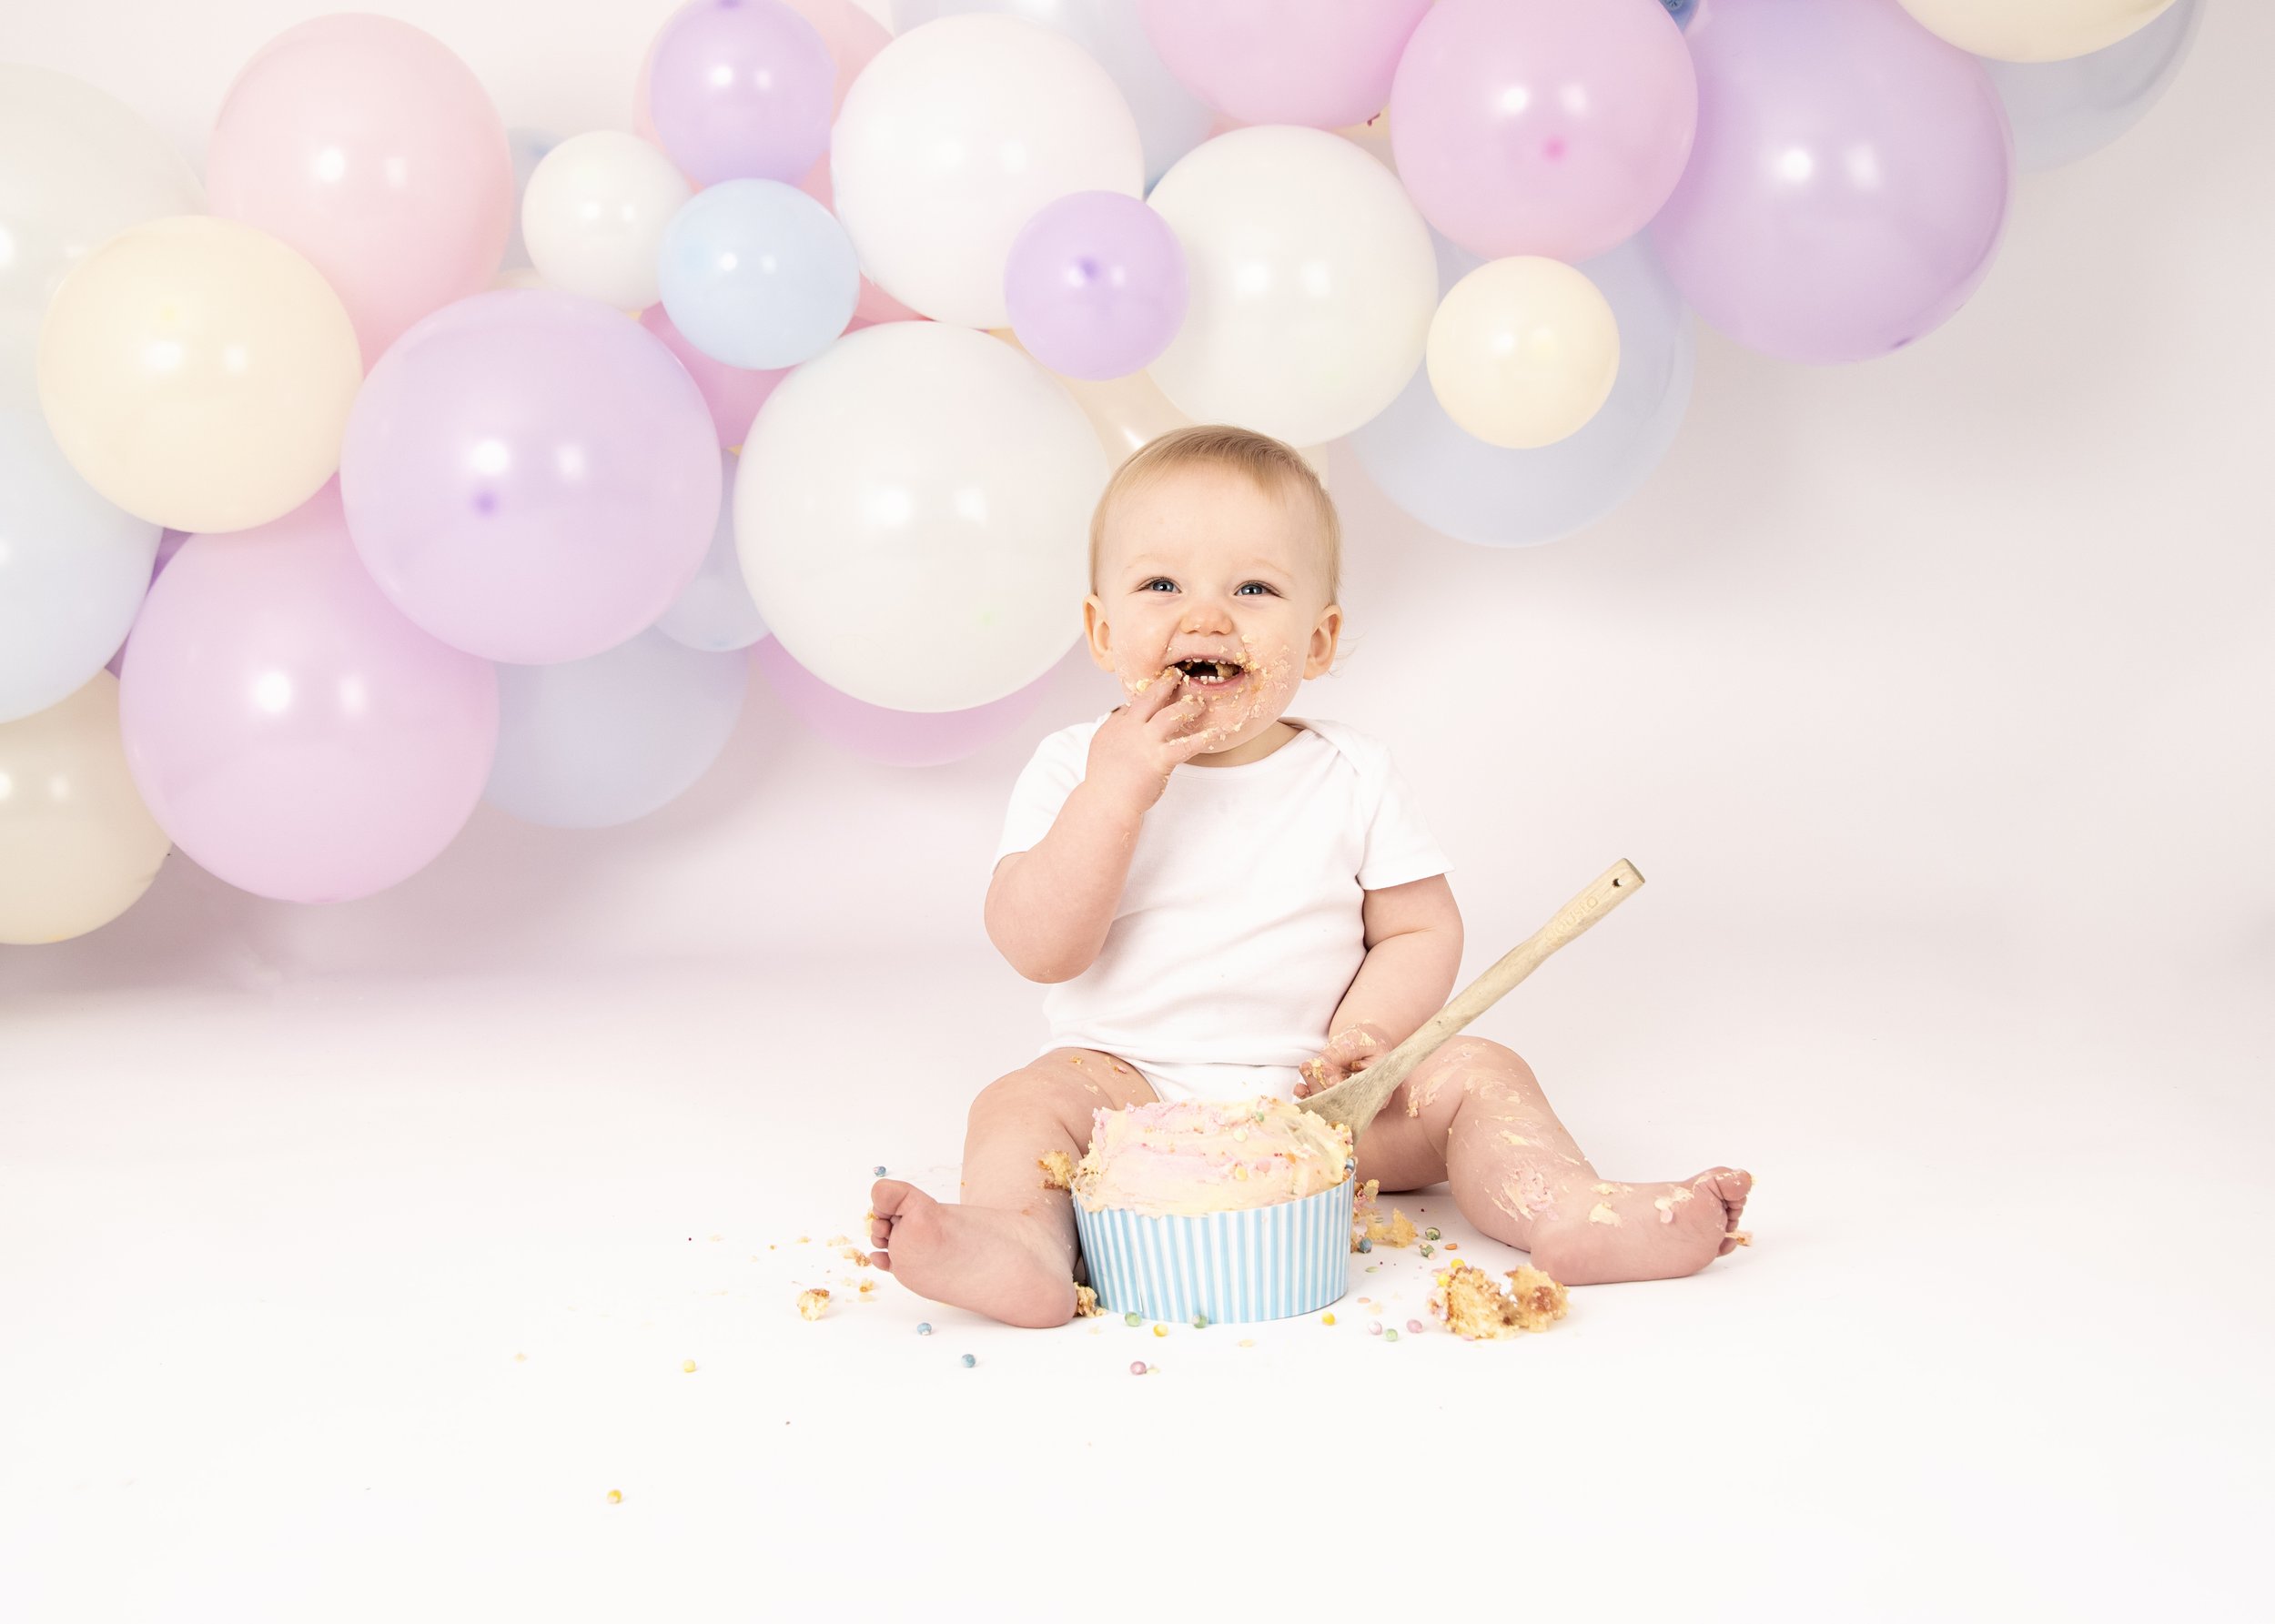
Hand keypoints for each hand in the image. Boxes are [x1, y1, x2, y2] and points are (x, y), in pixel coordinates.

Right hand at [1084, 664, 1235, 813]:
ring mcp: (1145, 743)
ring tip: (1200, 704)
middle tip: (1178, 675)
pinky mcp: (1159, 760)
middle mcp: (1130, 729)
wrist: (1106, 803)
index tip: (1160, 690)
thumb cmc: (1105, 782)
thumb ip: (1115, 731)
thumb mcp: (1102, 748)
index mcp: (1115, 726)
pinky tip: (1218, 733)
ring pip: (1171, 715)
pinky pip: (1187, 745)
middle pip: (1150, 698)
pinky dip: (1205, 738)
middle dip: (1166, 683)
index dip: (1149, 696)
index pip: (1134, 704)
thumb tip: (1124, 717)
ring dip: (1188, 707)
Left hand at [1293, 1022, 1395, 1098]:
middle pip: (1341, 1100)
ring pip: (1329, 1101)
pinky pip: (1322, 1099)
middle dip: (1321, 1086)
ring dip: (1313, 1090)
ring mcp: (1350, 1100)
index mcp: (1378, 1088)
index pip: (1356, 1092)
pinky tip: (1299, 1088)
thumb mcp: (1355, 1040)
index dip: (1338, 1085)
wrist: (1363, 1041)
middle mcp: (1365, 1099)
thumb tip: (1319, 1064)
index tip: (1323, 1071)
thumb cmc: (1365, 1039)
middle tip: (1307, 1069)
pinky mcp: (1336, 1097)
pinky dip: (1309, 1094)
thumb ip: (1340, 1052)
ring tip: (1303, 1074)